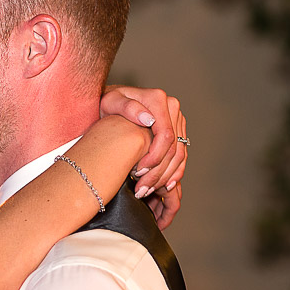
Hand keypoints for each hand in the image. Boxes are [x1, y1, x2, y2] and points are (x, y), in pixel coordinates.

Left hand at [100, 85, 188, 228]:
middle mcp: (171, 108)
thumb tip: (148, 119)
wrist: (111, 102)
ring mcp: (176, 119)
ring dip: (166, 176)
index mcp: (158, 100)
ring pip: (180, 154)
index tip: (138, 172)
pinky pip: (181, 154)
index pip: (165, 135)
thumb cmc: (108, 102)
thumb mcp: (110, 102)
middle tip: (142, 188)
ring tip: (147, 190)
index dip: (154, 157)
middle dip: (158, 172)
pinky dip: (174, 172)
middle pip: (174, 147)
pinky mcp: (176, 130)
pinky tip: (164, 186)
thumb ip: (127, 107)